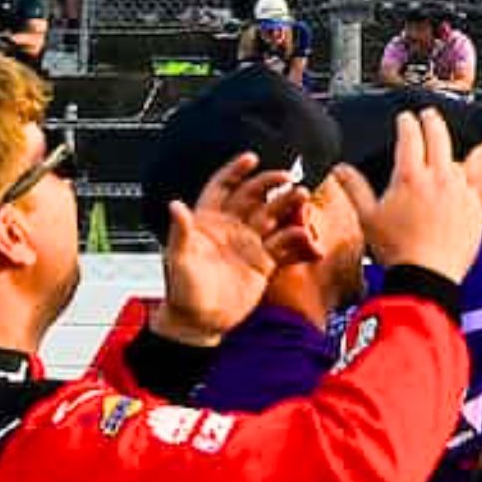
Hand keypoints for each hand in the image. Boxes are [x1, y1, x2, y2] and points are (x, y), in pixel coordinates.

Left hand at [151, 153, 312, 344]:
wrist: (199, 323)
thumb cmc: (182, 292)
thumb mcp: (178, 259)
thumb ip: (180, 231)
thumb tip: (175, 206)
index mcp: (207, 222)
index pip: (222, 188)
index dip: (235, 171)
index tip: (251, 158)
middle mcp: (231, 229)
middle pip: (254, 197)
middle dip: (270, 185)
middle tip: (287, 179)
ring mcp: (249, 244)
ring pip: (273, 217)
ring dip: (288, 206)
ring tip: (302, 198)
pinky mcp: (264, 263)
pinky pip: (285, 245)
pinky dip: (297, 240)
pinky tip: (306, 237)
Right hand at [332, 109, 481, 282]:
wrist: (429, 275)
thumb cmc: (396, 249)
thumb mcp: (368, 217)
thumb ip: (354, 188)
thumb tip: (339, 169)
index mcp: (410, 176)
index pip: (410, 136)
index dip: (407, 123)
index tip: (406, 117)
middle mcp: (439, 178)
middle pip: (439, 137)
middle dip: (432, 121)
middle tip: (428, 114)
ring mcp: (460, 191)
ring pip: (455, 164)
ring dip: (446, 158)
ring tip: (438, 161)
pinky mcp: (474, 207)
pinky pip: (467, 188)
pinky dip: (459, 185)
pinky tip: (450, 192)